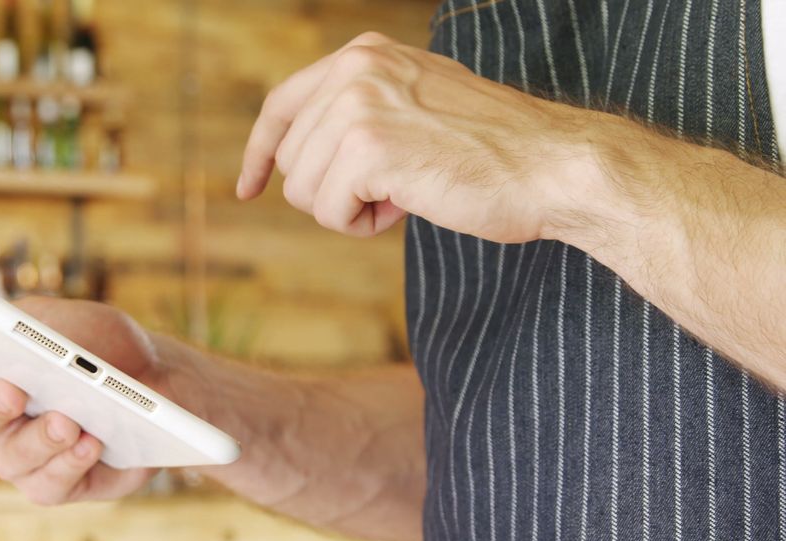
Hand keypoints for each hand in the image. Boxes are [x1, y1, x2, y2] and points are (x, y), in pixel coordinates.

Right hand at [0, 297, 163, 504]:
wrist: (159, 377)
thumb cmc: (101, 345)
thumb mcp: (66, 320)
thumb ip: (32, 325)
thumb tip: (14, 334)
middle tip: (13, 390)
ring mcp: (25, 456)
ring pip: (13, 458)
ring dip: (40, 438)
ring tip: (67, 420)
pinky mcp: (61, 483)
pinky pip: (50, 484)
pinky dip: (71, 462)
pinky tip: (91, 442)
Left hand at [237, 31, 593, 241]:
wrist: (552, 166)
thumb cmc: (494, 151)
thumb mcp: (418, 107)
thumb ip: (363, 113)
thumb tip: (305, 158)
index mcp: (365, 54)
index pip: (283, 104)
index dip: (260, 152)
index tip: (248, 188)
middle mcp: (355, 69)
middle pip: (291, 160)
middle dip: (332, 192)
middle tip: (394, 189)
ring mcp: (358, 104)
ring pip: (303, 190)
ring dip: (349, 209)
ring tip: (405, 194)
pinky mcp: (368, 148)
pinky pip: (327, 212)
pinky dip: (362, 226)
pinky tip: (406, 206)